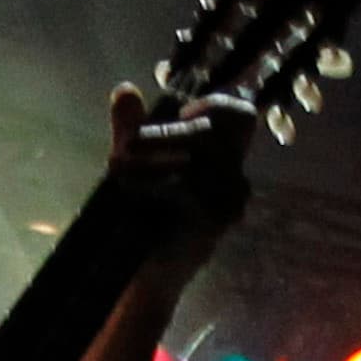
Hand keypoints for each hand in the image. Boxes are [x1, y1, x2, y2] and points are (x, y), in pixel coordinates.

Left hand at [107, 81, 255, 269]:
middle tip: (125, 148)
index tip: (185, 113)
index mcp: (219, 154)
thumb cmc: (143, 214)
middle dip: (162, 136)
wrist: (144, 270)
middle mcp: (232, 175)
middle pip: (208, 133)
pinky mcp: (215, 222)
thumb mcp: (130, 164)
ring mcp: (228, 200)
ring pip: (195, 161)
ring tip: (120, 173)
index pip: (240, 114)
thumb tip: (124, 90)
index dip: (215, 106)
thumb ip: (130, 128)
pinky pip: (188, 191)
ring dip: (149, 163)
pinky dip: (154, 188)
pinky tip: (134, 194)